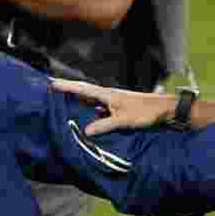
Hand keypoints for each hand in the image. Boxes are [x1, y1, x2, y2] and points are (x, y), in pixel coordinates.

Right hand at [49, 78, 175, 135]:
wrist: (164, 109)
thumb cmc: (145, 112)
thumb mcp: (123, 120)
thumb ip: (104, 125)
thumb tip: (85, 131)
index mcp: (107, 94)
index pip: (82, 89)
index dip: (66, 86)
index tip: (50, 83)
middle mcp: (108, 95)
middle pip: (83, 92)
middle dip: (68, 90)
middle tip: (52, 89)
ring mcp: (112, 101)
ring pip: (90, 100)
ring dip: (77, 100)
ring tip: (62, 101)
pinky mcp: (117, 108)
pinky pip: (98, 108)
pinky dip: (89, 110)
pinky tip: (85, 115)